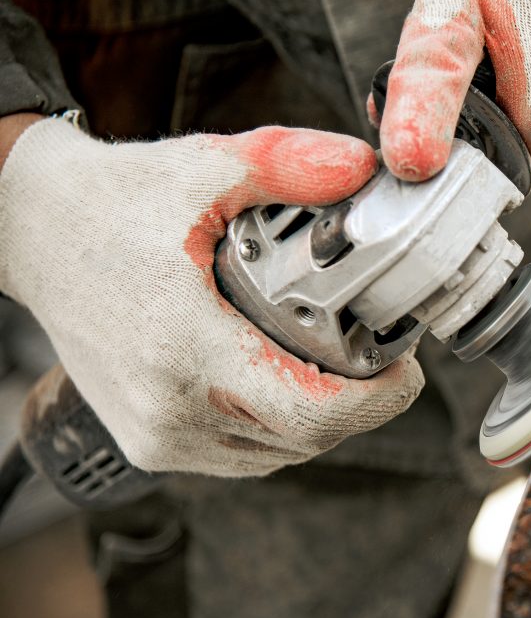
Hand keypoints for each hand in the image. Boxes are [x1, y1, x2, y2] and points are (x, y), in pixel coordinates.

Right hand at [0, 118, 423, 476]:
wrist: (30, 231)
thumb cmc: (114, 201)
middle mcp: (170, 408)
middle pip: (308, 439)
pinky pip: (245, 455)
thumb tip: (364, 168)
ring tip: (342, 365)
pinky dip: (281, 429)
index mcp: (186, 347)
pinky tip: (291, 382)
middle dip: (363, 404)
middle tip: (385, 356)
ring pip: (280, 454)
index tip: (407, 366)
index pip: (313, 413)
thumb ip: (288, 162)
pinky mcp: (149, 444)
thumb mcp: (203, 166)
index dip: (379, 399)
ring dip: (324, 419)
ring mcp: (157, 436)